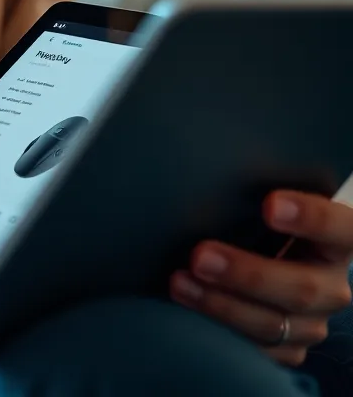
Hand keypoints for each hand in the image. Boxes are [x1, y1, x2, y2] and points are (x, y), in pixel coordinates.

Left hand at [170, 191, 352, 365]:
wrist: (269, 257)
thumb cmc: (260, 218)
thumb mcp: (268, 201)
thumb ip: (255, 190)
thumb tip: (210, 166)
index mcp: (339, 239)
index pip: (340, 228)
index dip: (310, 218)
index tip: (269, 205)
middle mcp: (332, 284)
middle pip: (302, 289)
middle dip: (247, 274)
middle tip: (201, 255)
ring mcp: (313, 322)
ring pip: (275, 324)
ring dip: (222, 305)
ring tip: (180, 283)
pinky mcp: (289, 347)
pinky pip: (258, 350)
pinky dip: (220, 331)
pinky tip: (188, 312)